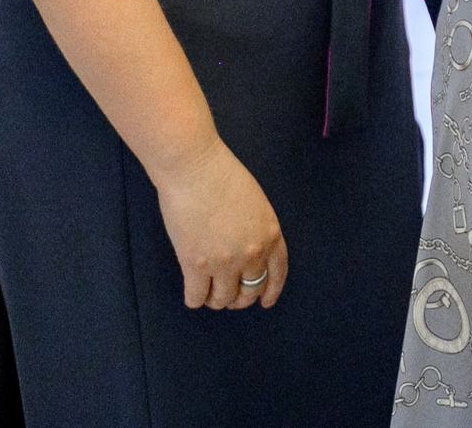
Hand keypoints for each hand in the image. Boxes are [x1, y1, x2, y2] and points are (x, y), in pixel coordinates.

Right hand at [153, 139, 287, 309]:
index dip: (271, 291)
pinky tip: (193, 292)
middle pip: (250, 291)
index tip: (265, 301)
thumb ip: (258, 232)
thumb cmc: (223, 177)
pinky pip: (197, 298)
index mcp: (271, 235)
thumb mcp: (257, 204)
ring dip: (216, 300)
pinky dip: (195, 299)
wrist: (195, 169)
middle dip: (240, 298)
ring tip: (209, 290)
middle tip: (229, 295)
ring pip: (223, 299)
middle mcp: (252, 253)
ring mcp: (224, 262)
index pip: (277, 273)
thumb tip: (249, 256)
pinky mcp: (195, 265)